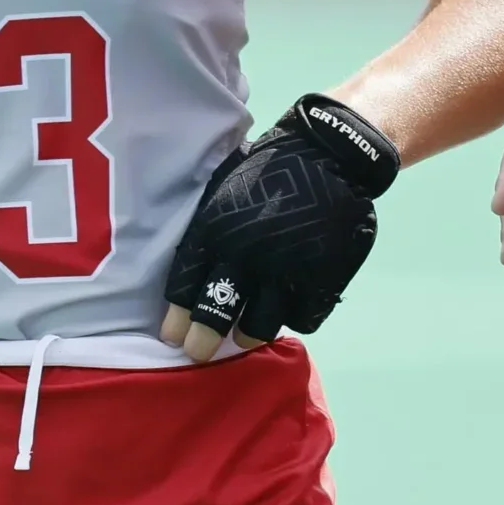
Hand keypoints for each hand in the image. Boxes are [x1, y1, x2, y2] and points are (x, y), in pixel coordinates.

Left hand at [159, 94, 398, 362]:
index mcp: (216, 230)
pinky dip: (294, 315)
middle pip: (217, 314)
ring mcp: (287, 269)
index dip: (177, 317)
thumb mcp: (223, 194)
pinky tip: (289, 304)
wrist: (330, 153)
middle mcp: (247, 255)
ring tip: (246, 332)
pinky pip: (302, 317)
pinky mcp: (323, 278)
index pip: (185, 286)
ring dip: (249, 333)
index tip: (173, 336)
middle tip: (200, 350)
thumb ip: (207, 236)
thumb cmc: (266, 172)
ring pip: (259, 326)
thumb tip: (189, 285)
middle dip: (204, 340)